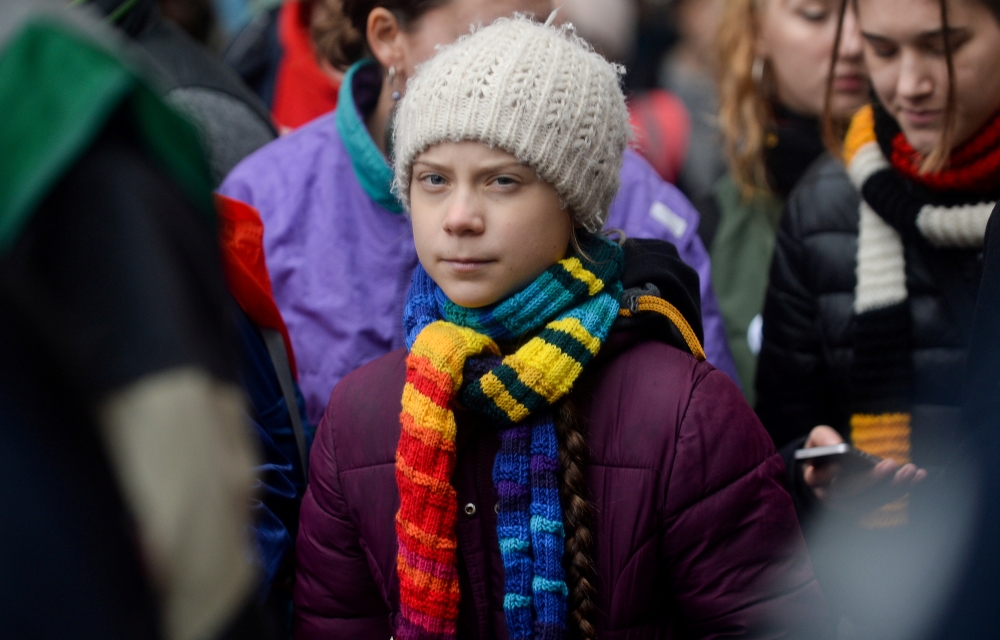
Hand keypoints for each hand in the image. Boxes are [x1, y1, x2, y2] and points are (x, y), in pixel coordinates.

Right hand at [801, 425, 927, 506]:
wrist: (830, 470)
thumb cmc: (825, 451)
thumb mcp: (818, 438)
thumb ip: (824, 438)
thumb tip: (838, 446)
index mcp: (813, 479)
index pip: (817, 479)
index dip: (826, 474)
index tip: (839, 465)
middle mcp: (828, 497)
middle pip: (848, 492)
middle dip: (871, 479)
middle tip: (891, 464)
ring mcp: (848, 506)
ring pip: (871, 500)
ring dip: (894, 486)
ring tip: (912, 470)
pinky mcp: (867, 507)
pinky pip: (885, 500)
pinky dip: (903, 489)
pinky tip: (919, 475)